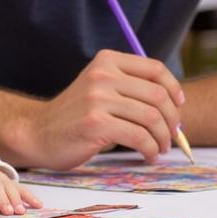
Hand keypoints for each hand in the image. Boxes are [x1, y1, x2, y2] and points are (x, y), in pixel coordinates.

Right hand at [22, 49, 183, 168]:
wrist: (38, 132)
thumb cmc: (76, 115)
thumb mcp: (99, 88)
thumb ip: (129, 87)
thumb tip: (174, 104)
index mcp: (105, 62)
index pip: (154, 69)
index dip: (173, 88)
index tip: (177, 106)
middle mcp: (101, 75)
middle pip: (158, 95)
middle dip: (172, 120)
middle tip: (171, 136)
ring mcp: (97, 98)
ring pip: (151, 118)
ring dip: (163, 139)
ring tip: (159, 148)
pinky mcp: (95, 123)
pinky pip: (139, 137)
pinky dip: (150, 150)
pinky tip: (147, 155)